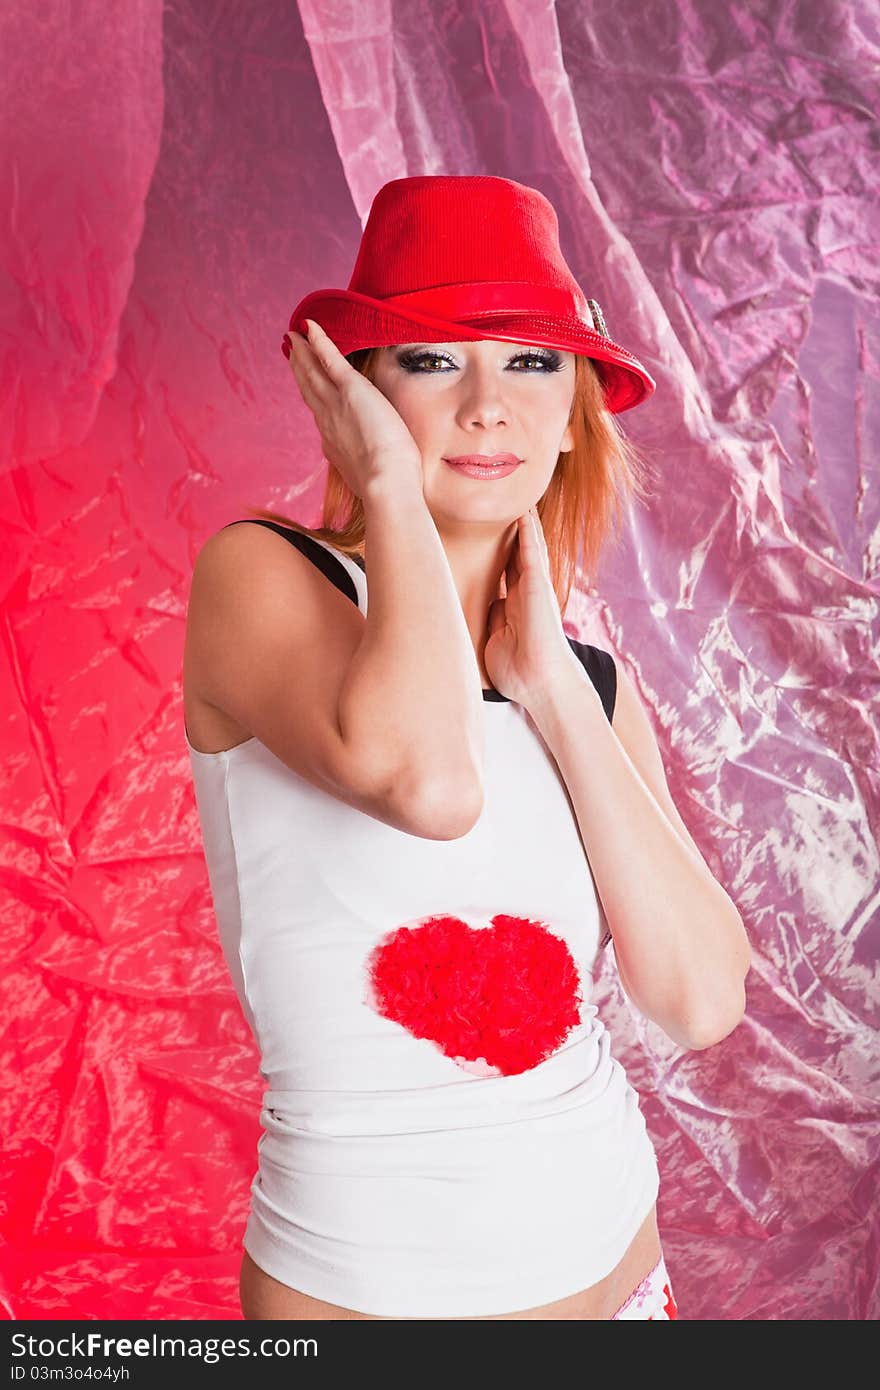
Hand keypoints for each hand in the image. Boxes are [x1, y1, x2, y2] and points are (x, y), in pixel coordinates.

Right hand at [283, 319, 422, 497]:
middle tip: (290, 350)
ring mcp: (335, 404)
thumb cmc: (387, 486)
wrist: (384, 484)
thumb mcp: (369, 476)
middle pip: (308, 388)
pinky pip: (329, 359)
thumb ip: (363, 468)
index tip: (304, 384)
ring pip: (312, 372)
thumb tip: (366, 474)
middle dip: (299, 368)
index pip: (319, 412)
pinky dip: (319, 341)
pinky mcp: (350, 390)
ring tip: (294, 336)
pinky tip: (309, 326)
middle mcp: (327, 420)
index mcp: (333, 442)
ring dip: (303, 352)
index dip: (310, 394)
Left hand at [484, 507, 586, 708]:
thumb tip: (488, 605)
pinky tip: (525, 513)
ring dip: (525, 526)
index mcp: (514, 606)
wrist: (540, 682)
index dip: (500, 553)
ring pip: (529, 550)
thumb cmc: (519, 670)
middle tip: (506, 507)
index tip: (488, 534)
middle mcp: (526, 595)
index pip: (505, 573)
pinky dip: (529, 533)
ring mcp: (534, 590)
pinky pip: (532, 554)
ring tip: (520, 501)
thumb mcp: (496, 640)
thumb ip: (494, 620)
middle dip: (514, 534)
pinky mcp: (538, 588)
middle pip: (518, 556)